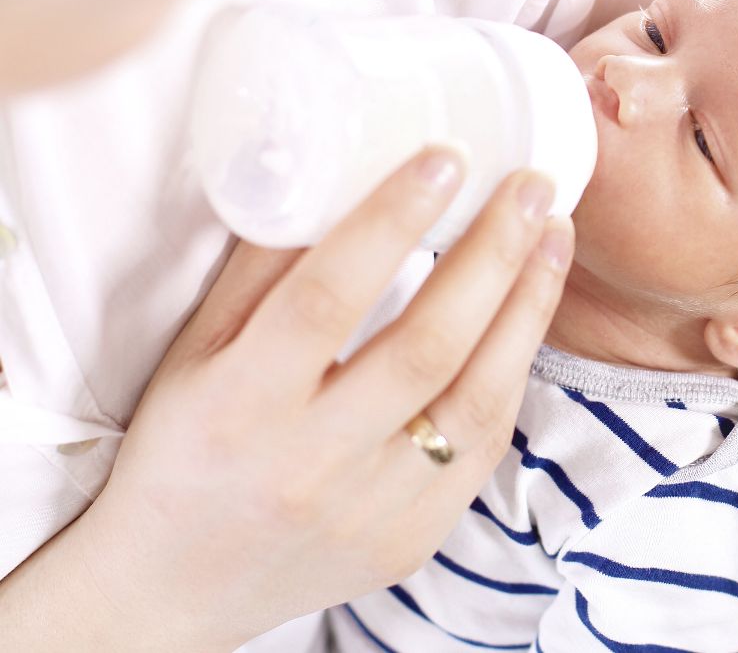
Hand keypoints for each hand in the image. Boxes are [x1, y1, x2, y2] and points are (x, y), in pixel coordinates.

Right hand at [76, 146, 572, 649]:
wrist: (177, 585)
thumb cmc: (184, 450)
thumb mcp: (194, 354)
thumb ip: (260, 270)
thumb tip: (325, 174)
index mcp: (239, 405)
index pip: (326, 298)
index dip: (390, 221)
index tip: (447, 157)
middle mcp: (309, 464)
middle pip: (425, 347)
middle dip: (493, 255)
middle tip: (534, 186)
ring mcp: (369, 511)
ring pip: (476, 402)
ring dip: (527, 310)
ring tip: (554, 239)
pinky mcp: (411, 540)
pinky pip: (482, 450)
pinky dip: (511, 376)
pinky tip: (527, 318)